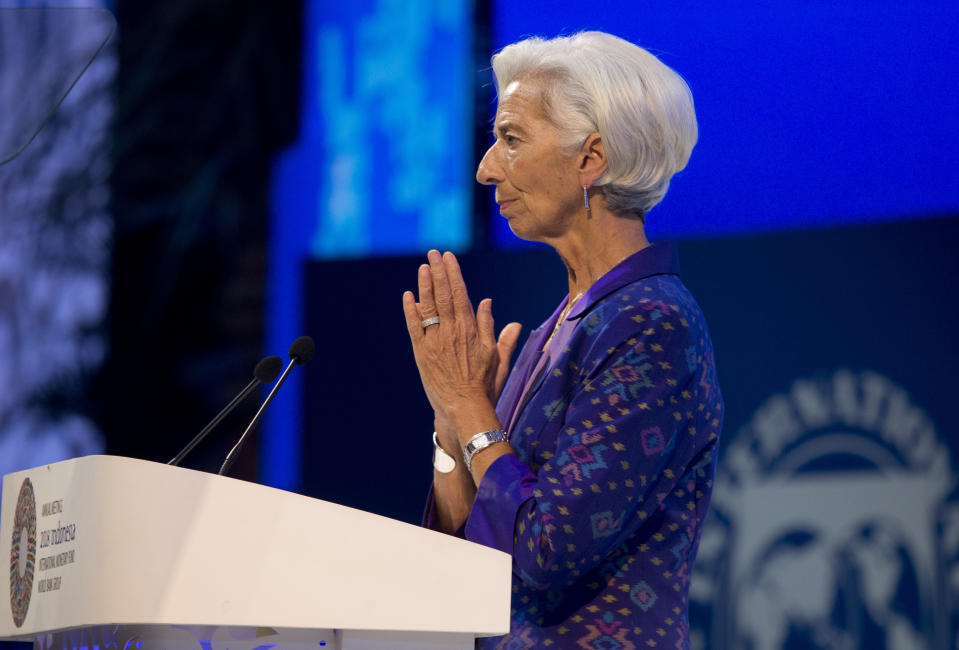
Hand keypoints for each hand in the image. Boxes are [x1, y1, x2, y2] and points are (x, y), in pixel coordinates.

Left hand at [402, 251, 520, 430]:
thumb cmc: (485, 384)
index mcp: (471, 331)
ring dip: (425, 286)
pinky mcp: (422, 354)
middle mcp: (452, 333)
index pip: (461, 295)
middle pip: (443, 296)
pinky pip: (414, 328)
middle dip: (438, 272)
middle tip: (433, 253)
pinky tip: (408, 296)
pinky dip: (410, 311)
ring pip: (428, 308)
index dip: (454, 274)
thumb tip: (489, 303)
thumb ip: (495, 329)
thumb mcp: (497, 356)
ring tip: (423, 267)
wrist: (465, 407)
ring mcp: (435, 342)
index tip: (449, 258)